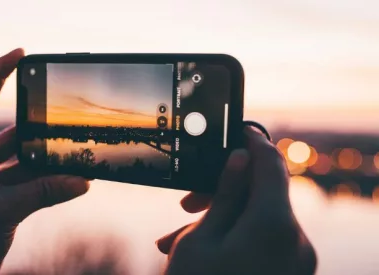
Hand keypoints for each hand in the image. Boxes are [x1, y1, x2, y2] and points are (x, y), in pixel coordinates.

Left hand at [0, 49, 88, 274]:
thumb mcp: (1, 213)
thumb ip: (44, 194)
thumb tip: (83, 181)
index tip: (20, 54)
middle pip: (9, 135)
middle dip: (37, 129)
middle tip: (62, 114)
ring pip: (23, 160)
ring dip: (47, 159)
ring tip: (74, 150)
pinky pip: (29, 181)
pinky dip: (48, 180)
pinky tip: (71, 177)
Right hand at [156, 128, 316, 274]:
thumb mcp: (200, 240)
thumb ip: (224, 194)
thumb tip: (240, 157)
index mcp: (274, 225)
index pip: (272, 164)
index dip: (255, 141)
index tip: (239, 129)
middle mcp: (297, 241)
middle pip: (264, 194)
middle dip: (225, 191)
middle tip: (188, 203)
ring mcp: (298, 259)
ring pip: (259, 219)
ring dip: (224, 220)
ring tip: (179, 238)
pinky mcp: (292, 270)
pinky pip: (265, 240)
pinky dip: (236, 239)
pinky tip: (203, 251)